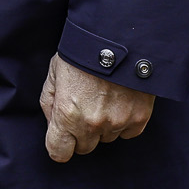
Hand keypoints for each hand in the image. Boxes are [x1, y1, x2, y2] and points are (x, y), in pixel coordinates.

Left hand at [40, 53, 154, 162]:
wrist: (118, 36)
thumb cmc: (82, 52)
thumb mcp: (54, 72)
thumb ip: (50, 102)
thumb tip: (53, 124)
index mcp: (67, 114)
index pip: (59, 152)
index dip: (59, 145)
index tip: (62, 138)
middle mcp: (92, 124)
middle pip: (84, 148)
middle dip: (81, 133)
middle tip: (84, 107)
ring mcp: (117, 123)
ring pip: (107, 139)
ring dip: (103, 126)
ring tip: (103, 98)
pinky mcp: (139, 118)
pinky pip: (128, 133)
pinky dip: (124, 122)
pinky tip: (120, 101)